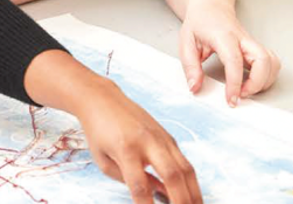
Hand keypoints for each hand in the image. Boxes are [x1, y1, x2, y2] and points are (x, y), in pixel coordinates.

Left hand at [77, 78, 201, 203]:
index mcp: (125, 149)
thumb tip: (156, 194)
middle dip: (181, 201)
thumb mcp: (102, 159)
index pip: (139, 186)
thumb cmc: (98, 131)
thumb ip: (126, 180)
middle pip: (171, 176)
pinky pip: (184, 162)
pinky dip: (190, 181)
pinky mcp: (168, 136)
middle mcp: (147, 141)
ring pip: (186, 169)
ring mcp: (161, 137)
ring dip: (194, 194)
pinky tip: (192, 196)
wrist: (102, 99)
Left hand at [179, 5, 280, 105]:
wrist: (210, 7)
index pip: (234, 60)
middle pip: (264, 60)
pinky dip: (267, 76)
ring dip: (264, 81)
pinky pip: (272, 63)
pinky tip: (252, 81)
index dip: (235, 83)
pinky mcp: (256, 48)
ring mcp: (252, 43)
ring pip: (272, 62)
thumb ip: (190, 66)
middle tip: (241, 95)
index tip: (231, 99)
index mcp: (223, 36)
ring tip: (246, 90)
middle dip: (257, 83)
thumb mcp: (186, 42)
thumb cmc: (199, 23)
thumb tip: (195, 87)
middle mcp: (243, 39)